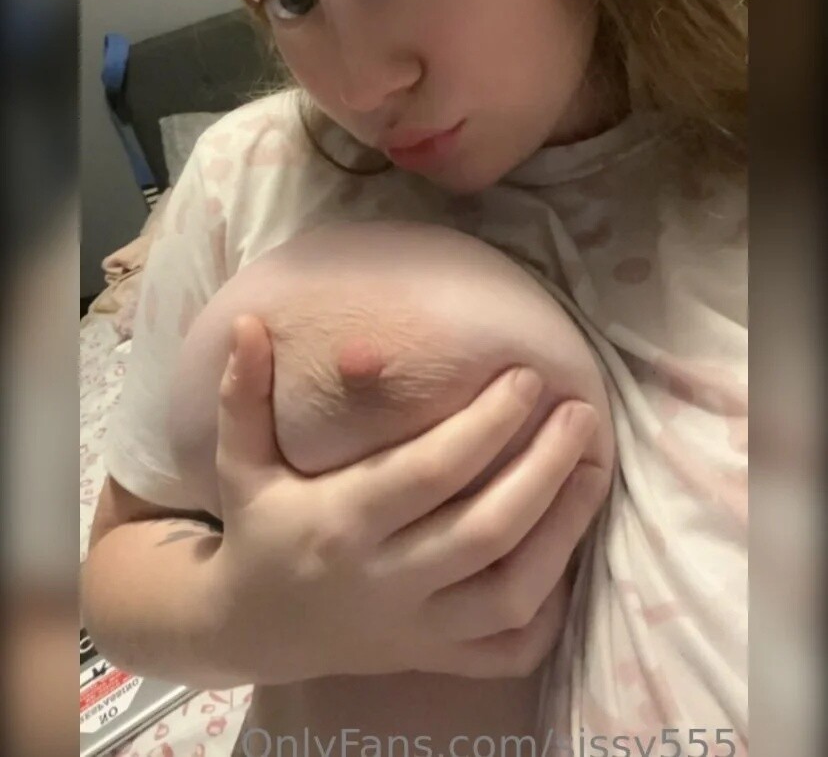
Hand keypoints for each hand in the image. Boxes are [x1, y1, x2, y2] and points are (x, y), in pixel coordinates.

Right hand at [208, 316, 608, 683]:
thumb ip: (244, 395)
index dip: (486, 424)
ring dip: (564, 531)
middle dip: (545, 469)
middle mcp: (385, 580)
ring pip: (510, 592)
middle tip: (581, 414)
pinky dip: (549, 609)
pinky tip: (569, 553)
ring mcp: (416, 628)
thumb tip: (248, 323)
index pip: (429, 472)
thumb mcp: (242, 463)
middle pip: (485, 529)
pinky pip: (509, 649)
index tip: (528, 376)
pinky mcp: (435, 658)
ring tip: (596, 469)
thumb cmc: (257, 531)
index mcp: (340, 522)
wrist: (252, 631)